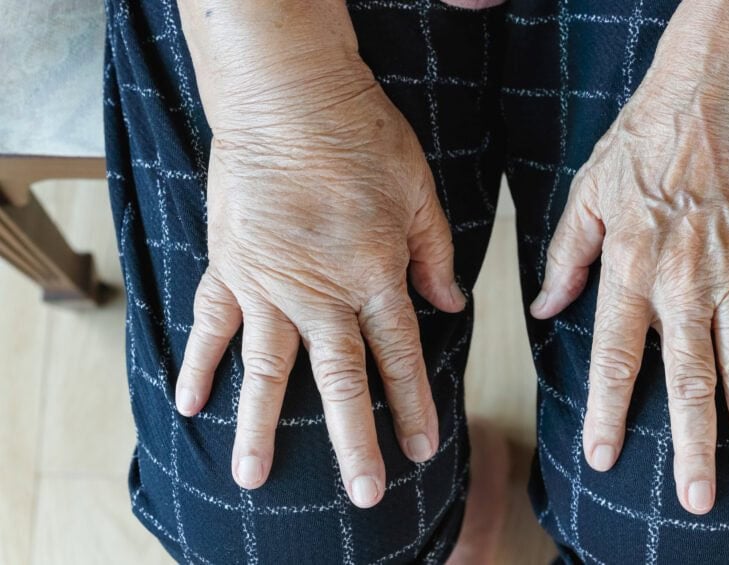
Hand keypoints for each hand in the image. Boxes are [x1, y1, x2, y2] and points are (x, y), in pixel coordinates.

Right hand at [173, 55, 464, 506]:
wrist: (289, 96)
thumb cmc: (361, 135)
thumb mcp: (419, 191)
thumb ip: (434, 254)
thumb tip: (451, 304)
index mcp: (376, 274)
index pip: (400, 355)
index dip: (413, 405)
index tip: (422, 449)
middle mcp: (322, 293)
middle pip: (342, 380)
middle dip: (355, 441)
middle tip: (365, 493)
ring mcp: (269, 284)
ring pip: (270, 369)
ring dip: (264, 426)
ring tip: (255, 478)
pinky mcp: (229, 265)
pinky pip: (211, 324)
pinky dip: (199, 364)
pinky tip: (187, 403)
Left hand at [531, 21, 728, 513]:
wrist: (713, 94)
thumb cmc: (642, 142)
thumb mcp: (587, 196)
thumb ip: (566, 259)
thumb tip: (543, 309)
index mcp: (630, 270)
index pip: (616, 359)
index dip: (609, 412)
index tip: (604, 455)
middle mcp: (684, 283)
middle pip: (688, 379)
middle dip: (692, 445)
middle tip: (695, 497)